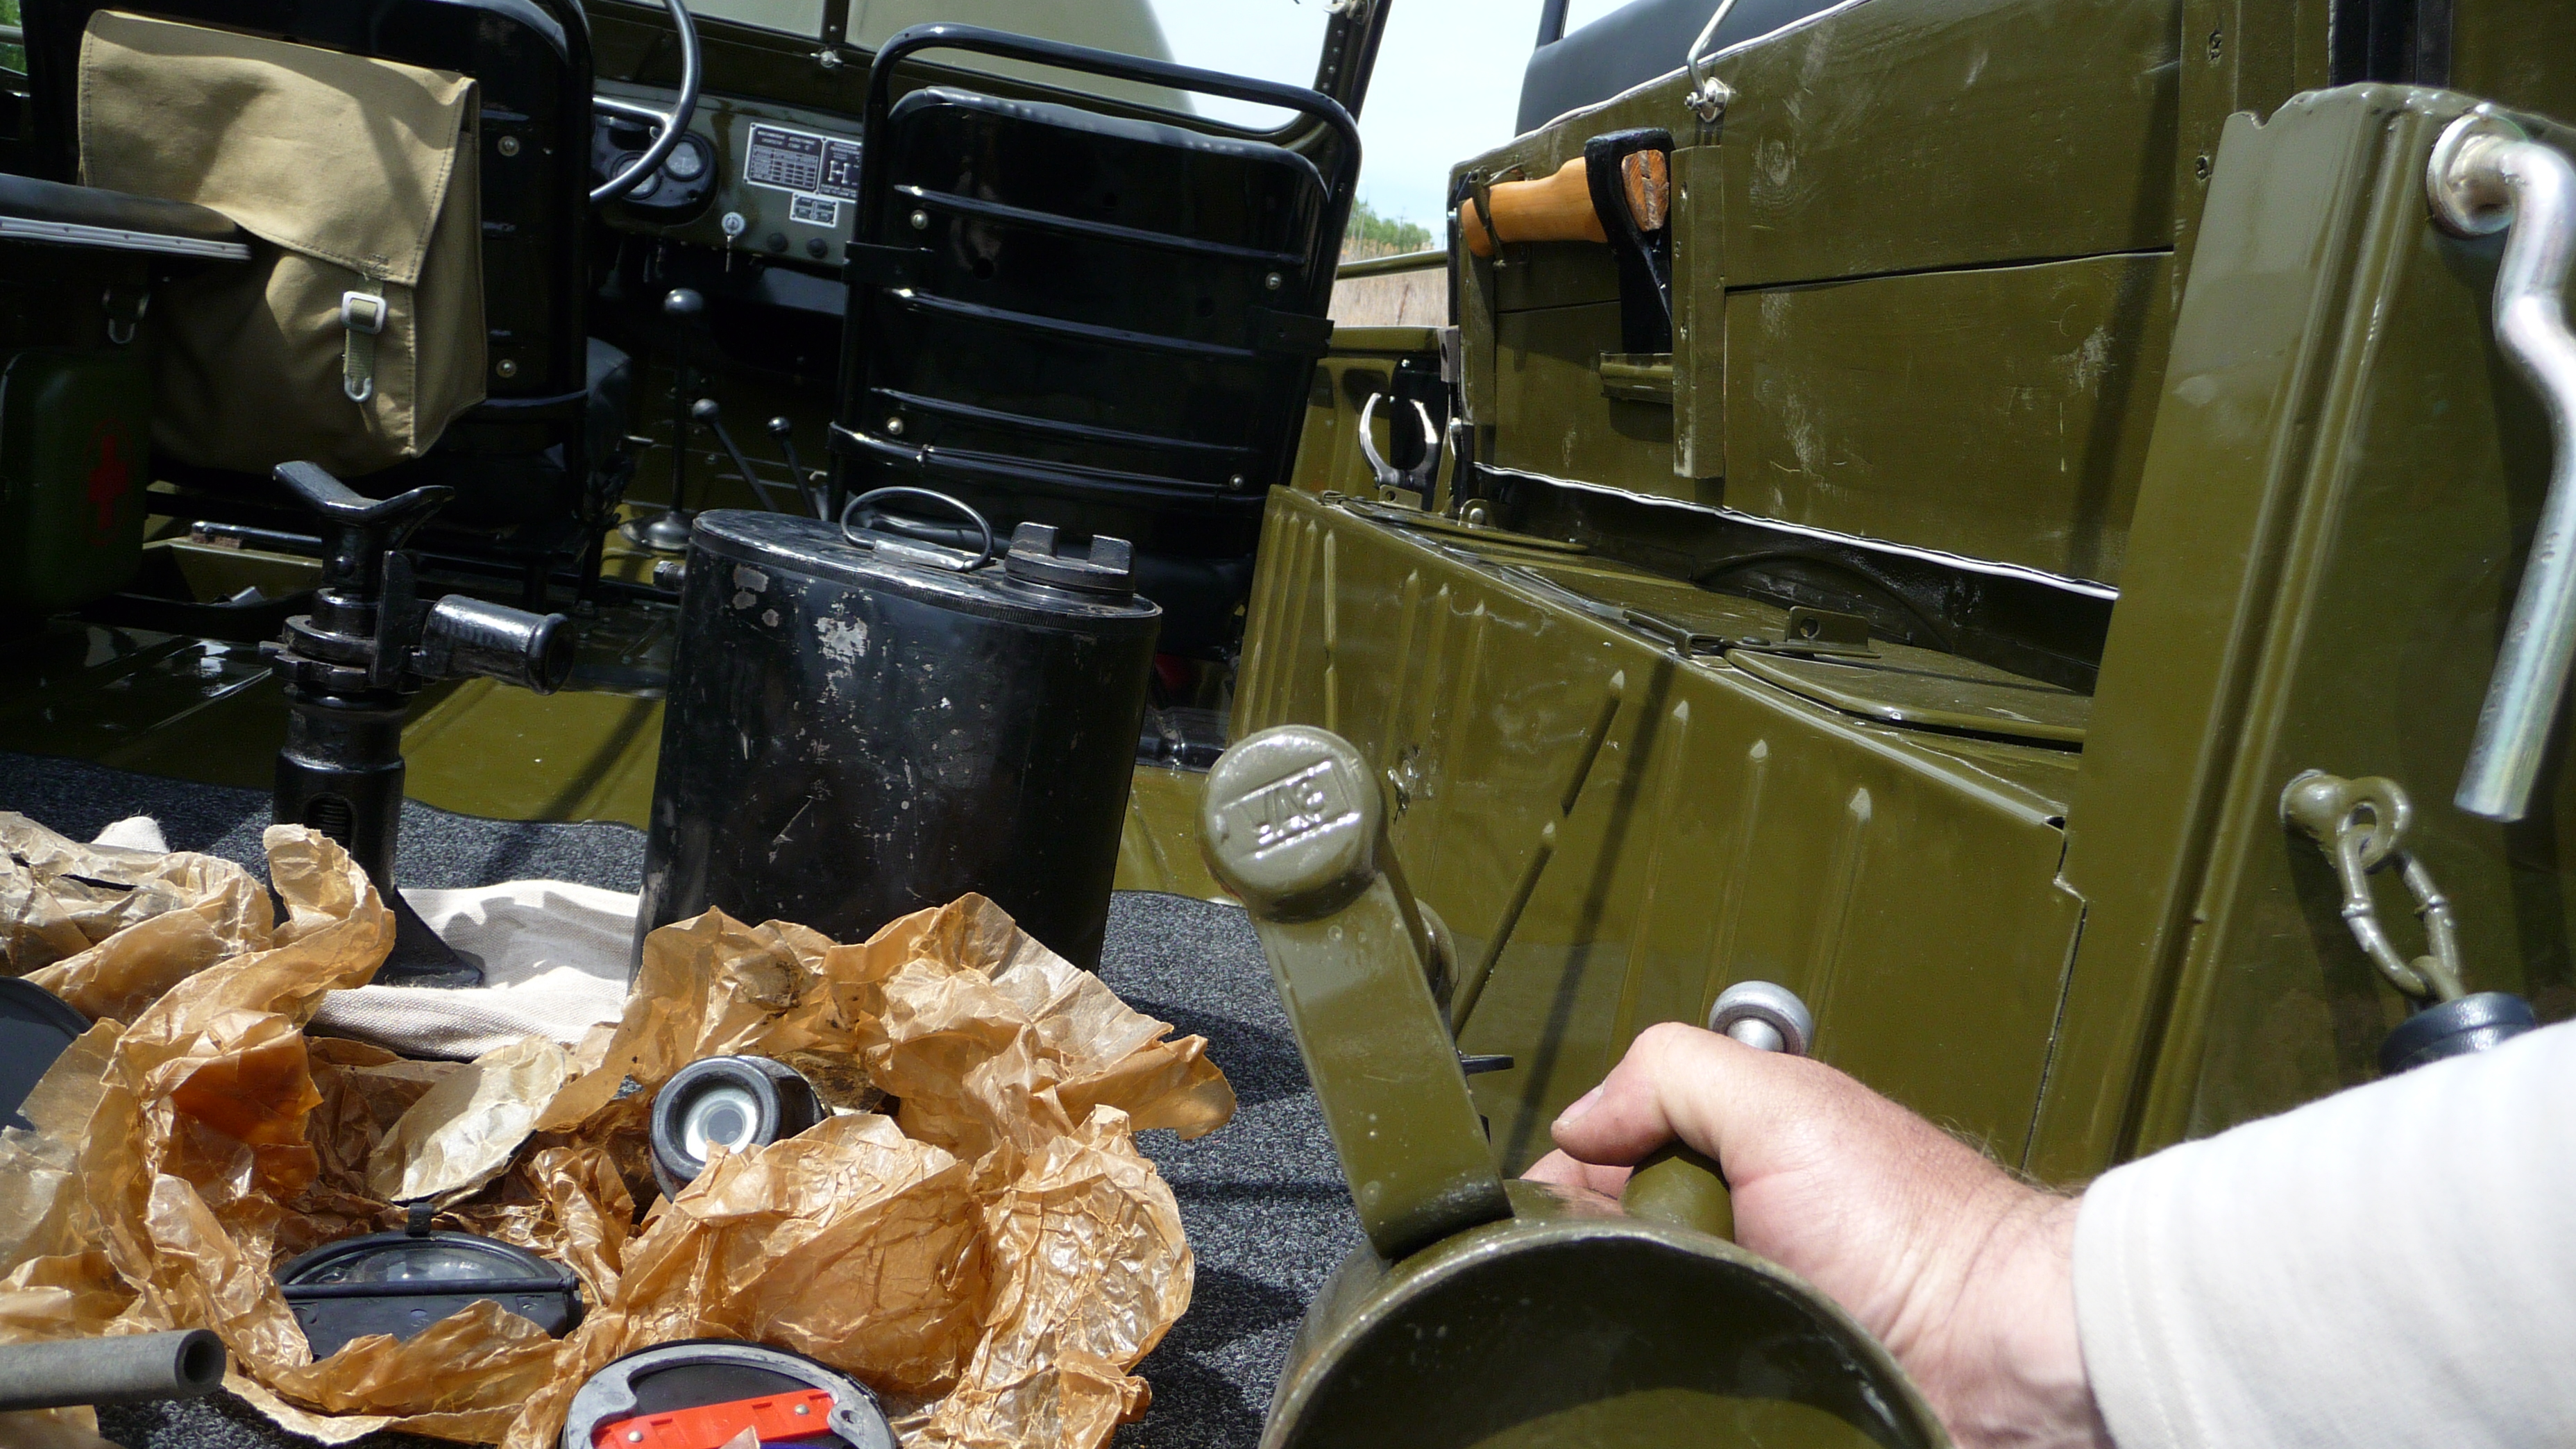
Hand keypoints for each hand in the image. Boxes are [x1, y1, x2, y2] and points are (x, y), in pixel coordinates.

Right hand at [1525, 1022, 2107, 1448]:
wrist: (1996, 1357)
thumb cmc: (1913, 1229)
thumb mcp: (1782, 1102)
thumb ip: (1671, 1074)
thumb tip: (1575, 1120)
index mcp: (1730, 1152)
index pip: (1600, 1158)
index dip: (1563, 1179)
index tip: (1540, 1209)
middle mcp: (1728, 1232)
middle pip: (1605, 1242)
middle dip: (1591, 1253)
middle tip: (1614, 1266)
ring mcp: (1738, 1314)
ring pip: (1628, 1317)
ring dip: (1624, 1318)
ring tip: (1652, 1319)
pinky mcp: (1748, 1387)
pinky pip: (1666, 1383)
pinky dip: (1656, 1378)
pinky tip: (1670, 1368)